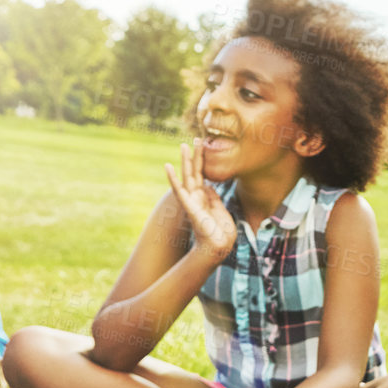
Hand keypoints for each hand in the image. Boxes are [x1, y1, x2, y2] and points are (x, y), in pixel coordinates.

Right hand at [164, 139, 236, 260]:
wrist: (218, 248)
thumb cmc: (221, 233)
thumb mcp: (221, 210)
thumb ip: (214, 198)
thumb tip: (209, 186)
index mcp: (205, 198)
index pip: (204, 176)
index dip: (204, 162)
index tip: (205, 146)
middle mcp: (197, 197)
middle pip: (196, 172)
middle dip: (196, 155)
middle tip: (196, 138)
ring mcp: (192, 201)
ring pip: (188, 177)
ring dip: (185, 161)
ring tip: (183, 145)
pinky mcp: (189, 206)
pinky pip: (179, 190)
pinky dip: (172, 178)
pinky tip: (167, 166)